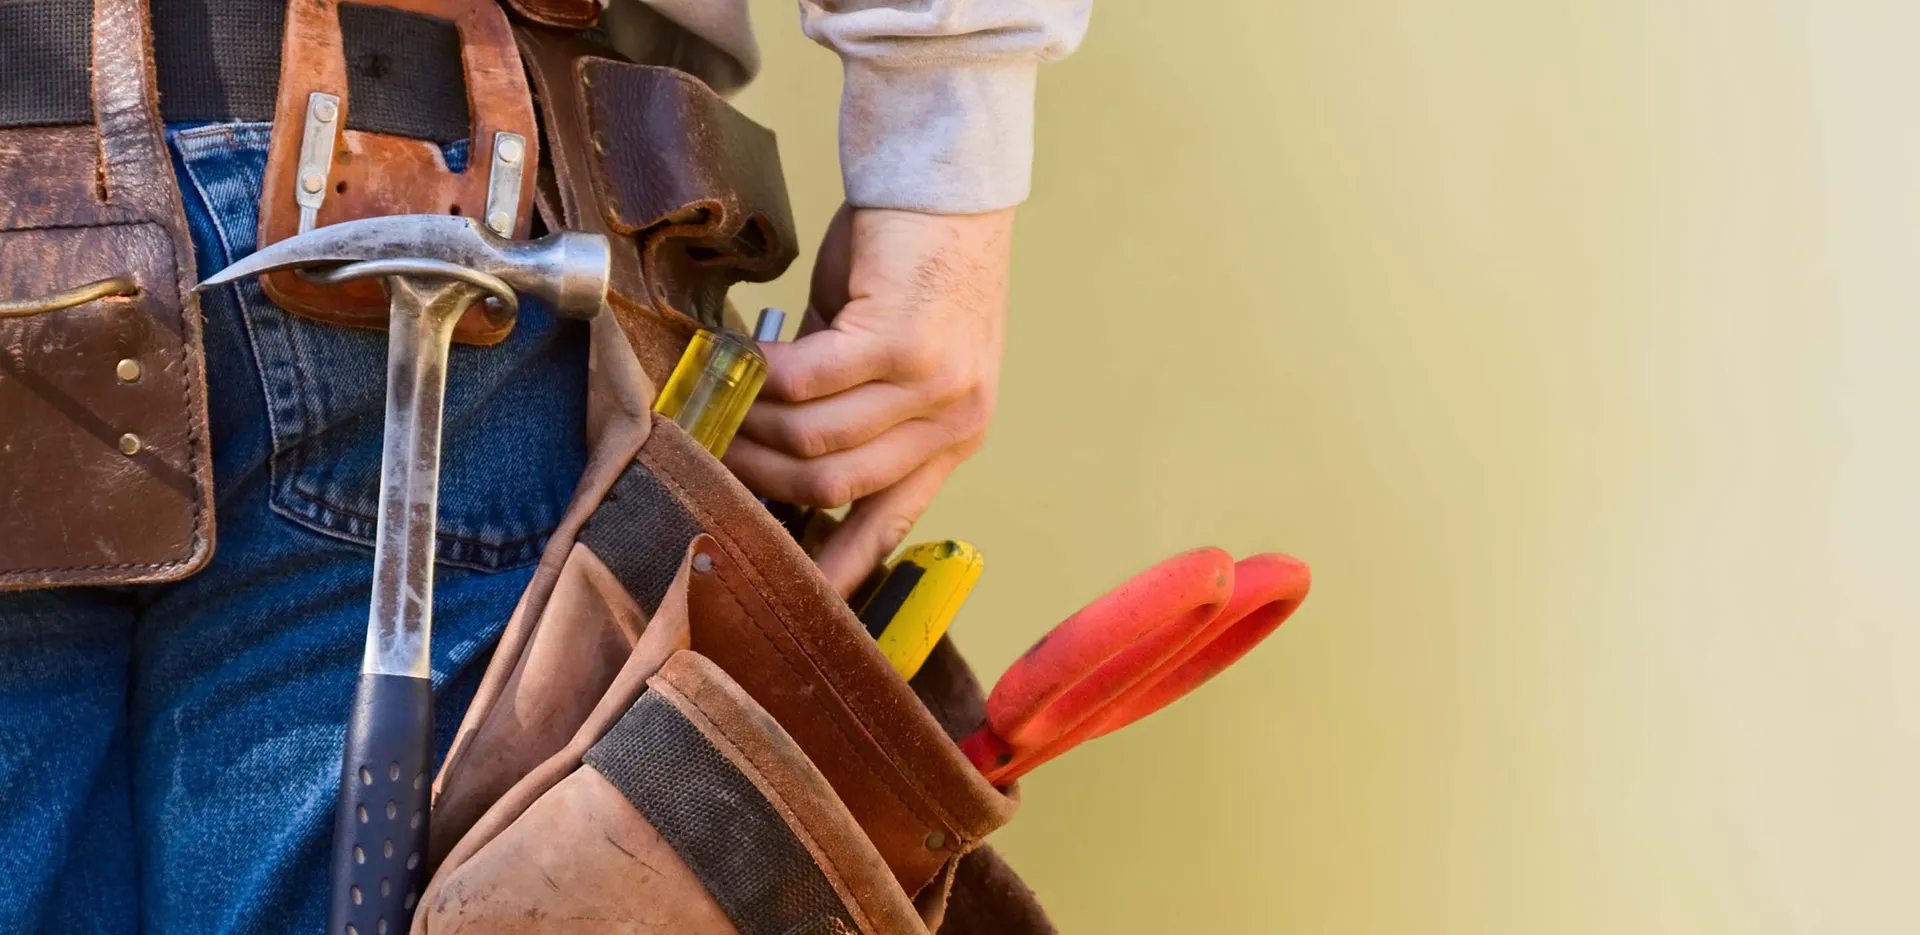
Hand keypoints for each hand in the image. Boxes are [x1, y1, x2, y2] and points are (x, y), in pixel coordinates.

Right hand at [723, 203, 1012, 595]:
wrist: (944, 183)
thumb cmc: (912, 261)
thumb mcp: (891, 352)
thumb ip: (849, 408)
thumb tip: (773, 454)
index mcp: (956, 434)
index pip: (893, 520)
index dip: (840, 565)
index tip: (793, 593)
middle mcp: (955, 419)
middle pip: (835, 486)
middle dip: (761, 477)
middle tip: (709, 450)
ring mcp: (935, 384)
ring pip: (815, 439)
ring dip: (751, 425)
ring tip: (712, 404)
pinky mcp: (902, 342)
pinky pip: (806, 383)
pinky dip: (758, 378)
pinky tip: (731, 358)